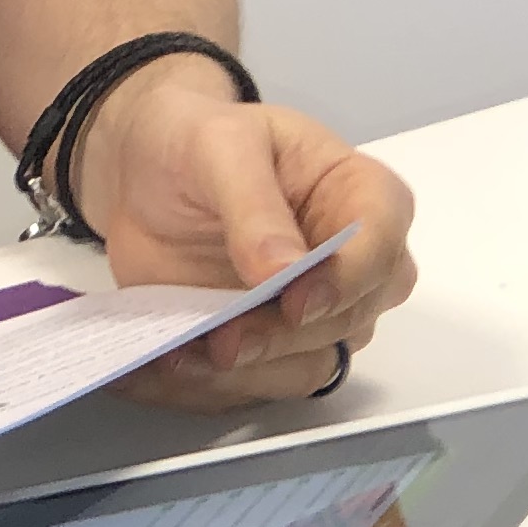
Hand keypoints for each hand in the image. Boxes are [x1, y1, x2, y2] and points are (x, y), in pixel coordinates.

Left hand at [77, 65, 419, 409]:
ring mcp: (316, 312)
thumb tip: (284, 270)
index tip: (295, 301)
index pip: (382, 246)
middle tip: (224, 338)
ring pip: (311, 363)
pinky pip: (261, 385)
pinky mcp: (272, 347)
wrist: (145, 174)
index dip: (346, 281)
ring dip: (249, 371)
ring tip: (183, 354)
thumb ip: (254, 206)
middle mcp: (353, 263)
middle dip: (286, 336)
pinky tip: (169, 362)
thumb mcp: (219, 145)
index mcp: (361, 194)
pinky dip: (214, 384)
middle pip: (352, 318)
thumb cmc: (197, 141)